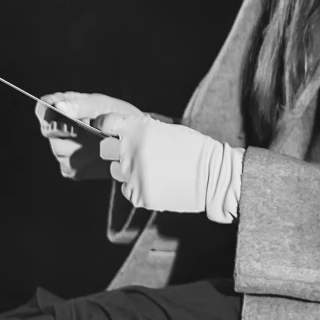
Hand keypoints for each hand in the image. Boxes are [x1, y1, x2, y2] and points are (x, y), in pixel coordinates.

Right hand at [35, 91, 131, 180]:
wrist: (134, 140)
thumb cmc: (116, 116)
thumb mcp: (102, 105)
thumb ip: (80, 105)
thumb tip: (58, 106)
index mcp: (62, 107)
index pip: (42, 109)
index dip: (48, 112)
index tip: (65, 114)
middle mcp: (58, 129)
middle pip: (48, 131)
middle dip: (70, 130)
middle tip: (90, 127)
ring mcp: (63, 150)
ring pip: (60, 151)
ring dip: (82, 146)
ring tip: (102, 139)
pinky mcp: (72, 169)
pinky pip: (71, 168)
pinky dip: (88, 163)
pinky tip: (100, 154)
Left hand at [95, 110, 242, 221]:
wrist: (214, 176)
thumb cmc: (193, 149)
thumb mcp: (165, 128)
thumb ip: (139, 130)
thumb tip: (119, 133)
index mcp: (138, 129)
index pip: (105, 124)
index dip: (105, 126)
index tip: (109, 130)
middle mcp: (130, 151)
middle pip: (105, 149)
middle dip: (116, 150)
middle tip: (136, 154)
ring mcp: (132, 175)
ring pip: (115, 171)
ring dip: (127, 170)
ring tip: (152, 170)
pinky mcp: (137, 195)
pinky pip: (127, 190)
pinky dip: (138, 187)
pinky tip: (157, 183)